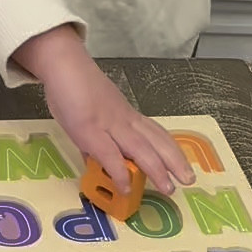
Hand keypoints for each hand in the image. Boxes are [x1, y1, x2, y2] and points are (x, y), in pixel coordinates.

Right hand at [13, 26, 193, 196]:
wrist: (61, 62)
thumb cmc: (73, 87)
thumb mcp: (89, 116)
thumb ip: (94, 141)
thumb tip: (96, 161)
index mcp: (125, 116)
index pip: (155, 133)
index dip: (170, 150)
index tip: (182, 165)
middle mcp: (124, 120)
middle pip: (156, 140)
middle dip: (174, 161)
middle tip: (189, 179)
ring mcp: (109, 124)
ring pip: (141, 148)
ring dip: (157, 169)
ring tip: (168, 188)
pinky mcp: (90, 130)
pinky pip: (110, 155)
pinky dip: (120, 173)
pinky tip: (126, 188)